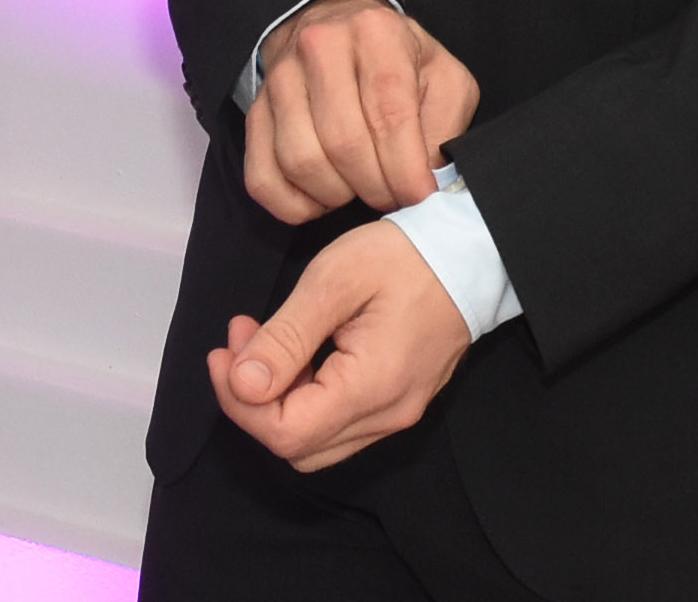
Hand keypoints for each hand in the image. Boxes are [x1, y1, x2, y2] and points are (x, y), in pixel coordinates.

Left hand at [207, 220, 471, 470]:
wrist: (473, 253)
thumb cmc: (406, 257)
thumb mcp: (335, 280)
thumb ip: (286, 337)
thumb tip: (242, 385)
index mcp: (370, 388)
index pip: (284, 433)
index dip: (239, 402)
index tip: (225, 351)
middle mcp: (386, 416)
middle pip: (296, 445)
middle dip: (253, 399)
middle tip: (242, 338)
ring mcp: (396, 414)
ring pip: (316, 441)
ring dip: (277, 400)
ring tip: (264, 341)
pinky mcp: (399, 403)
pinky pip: (339, 424)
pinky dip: (306, 397)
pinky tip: (299, 351)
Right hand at [243, 0, 477, 224]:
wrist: (338, 27)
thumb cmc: (398, 61)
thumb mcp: (441, 77)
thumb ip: (444, 124)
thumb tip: (427, 180)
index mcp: (375, 33)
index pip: (389, 115)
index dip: (405, 170)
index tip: (419, 197)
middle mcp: (320, 47)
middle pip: (343, 143)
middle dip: (374, 187)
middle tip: (392, 197)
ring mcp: (280, 79)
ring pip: (301, 162)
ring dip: (336, 195)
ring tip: (359, 189)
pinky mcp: (255, 112)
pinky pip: (262, 178)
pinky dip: (294, 205)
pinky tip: (323, 196)